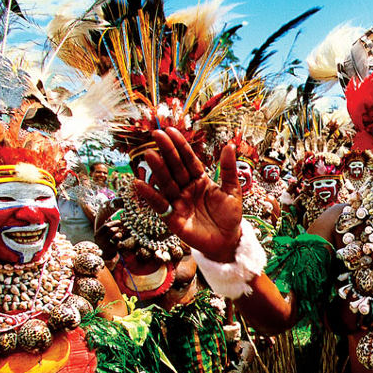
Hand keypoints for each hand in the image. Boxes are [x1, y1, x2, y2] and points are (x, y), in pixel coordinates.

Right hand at [94, 218, 122, 259]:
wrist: (102, 256)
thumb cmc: (103, 243)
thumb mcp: (101, 235)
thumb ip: (105, 228)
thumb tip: (111, 218)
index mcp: (97, 234)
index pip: (106, 226)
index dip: (114, 222)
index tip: (119, 221)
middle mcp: (101, 240)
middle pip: (112, 230)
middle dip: (117, 228)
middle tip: (117, 230)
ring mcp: (106, 245)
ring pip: (117, 235)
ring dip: (119, 234)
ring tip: (118, 236)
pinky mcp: (112, 250)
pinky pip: (119, 243)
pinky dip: (120, 242)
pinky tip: (117, 243)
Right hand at [133, 128, 243, 261]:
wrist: (227, 241)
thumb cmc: (229, 215)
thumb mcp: (232, 190)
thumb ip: (229, 170)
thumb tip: (230, 146)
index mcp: (199, 180)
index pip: (188, 160)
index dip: (180, 146)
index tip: (170, 131)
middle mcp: (185, 188)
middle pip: (175, 168)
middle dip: (166, 152)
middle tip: (156, 135)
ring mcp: (178, 202)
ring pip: (167, 183)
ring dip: (158, 169)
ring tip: (150, 155)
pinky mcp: (172, 218)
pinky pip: (160, 205)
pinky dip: (150, 195)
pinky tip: (139, 183)